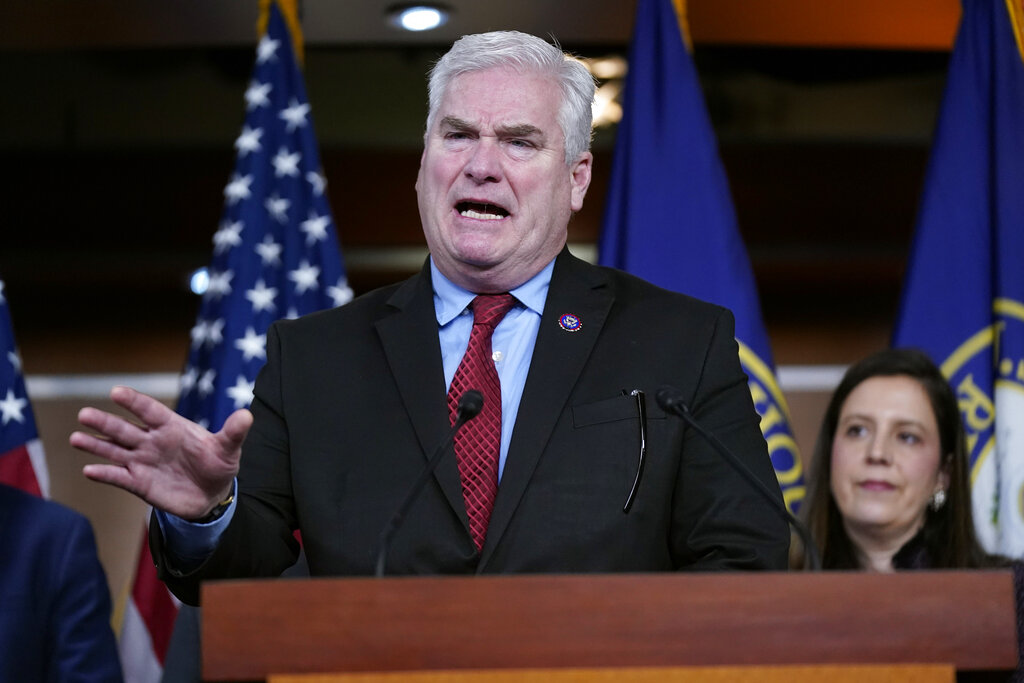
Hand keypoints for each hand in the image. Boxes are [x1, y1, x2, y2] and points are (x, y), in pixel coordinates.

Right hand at [70, 386, 252, 519]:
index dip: (135, 402)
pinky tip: (89, 469)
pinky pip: (119, 477)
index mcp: (172, 427)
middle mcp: (153, 441)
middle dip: (106, 423)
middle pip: (125, 429)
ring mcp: (143, 461)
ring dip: (96, 445)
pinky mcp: (139, 483)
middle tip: (85, 414)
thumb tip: (247, 415)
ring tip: (76, 438)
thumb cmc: (219, 465)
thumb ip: (234, 433)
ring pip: (115, 450)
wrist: (212, 495)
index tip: (116, 392)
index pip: (150, 411)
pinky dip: (105, 474)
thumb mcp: (229, 449)